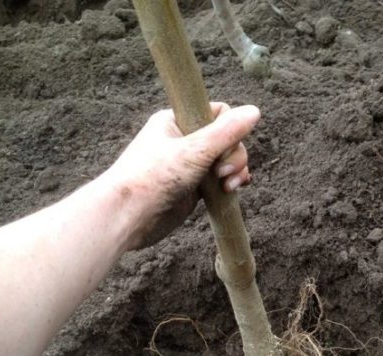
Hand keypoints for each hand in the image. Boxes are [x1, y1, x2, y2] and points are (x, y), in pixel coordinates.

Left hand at [105, 102, 260, 248]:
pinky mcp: (193, 188)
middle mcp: (184, 140)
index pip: (219, 113)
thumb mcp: (194, 150)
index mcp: (177, 121)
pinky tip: (233, 190)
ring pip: (226, 161)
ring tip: (228, 187)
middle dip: (234, 156)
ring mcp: (189, 165)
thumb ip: (227, 132)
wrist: (128, 217)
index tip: (224, 148)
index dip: (230, 129)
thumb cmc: (153, 177)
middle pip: (227, 139)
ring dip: (235, 171)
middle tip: (223, 174)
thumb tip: (255, 111)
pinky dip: (230, 184)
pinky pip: (220, 180)